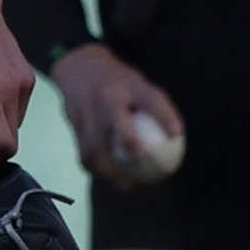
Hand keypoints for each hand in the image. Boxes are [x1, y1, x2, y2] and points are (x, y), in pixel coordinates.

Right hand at [47, 43, 185, 182]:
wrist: (77, 66)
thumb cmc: (118, 81)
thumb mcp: (137, 84)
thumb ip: (154, 106)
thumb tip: (177, 137)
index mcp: (127, 83)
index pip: (150, 98)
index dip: (165, 115)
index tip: (177, 135)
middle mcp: (105, 94)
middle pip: (117, 119)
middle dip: (129, 141)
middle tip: (142, 160)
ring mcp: (86, 108)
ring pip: (95, 144)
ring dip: (109, 168)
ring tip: (126, 183)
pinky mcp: (73, 121)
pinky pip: (84, 150)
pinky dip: (96, 167)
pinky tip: (108, 178)